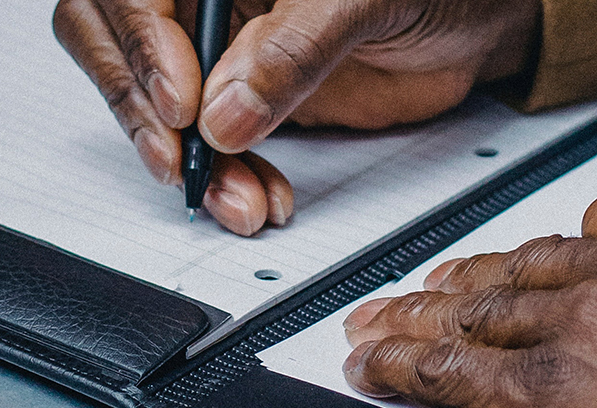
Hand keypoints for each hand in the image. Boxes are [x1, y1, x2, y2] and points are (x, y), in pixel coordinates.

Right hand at [53, 0, 540, 234]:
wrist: (484, 18)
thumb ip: (294, 47)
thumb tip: (225, 111)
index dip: (141, 45)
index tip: (183, 105)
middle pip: (111, 35)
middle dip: (142, 108)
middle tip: (184, 160)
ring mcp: (213, 38)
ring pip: (148, 97)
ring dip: (181, 159)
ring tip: (236, 200)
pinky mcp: (236, 94)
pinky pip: (200, 141)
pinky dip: (221, 178)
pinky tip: (252, 196)